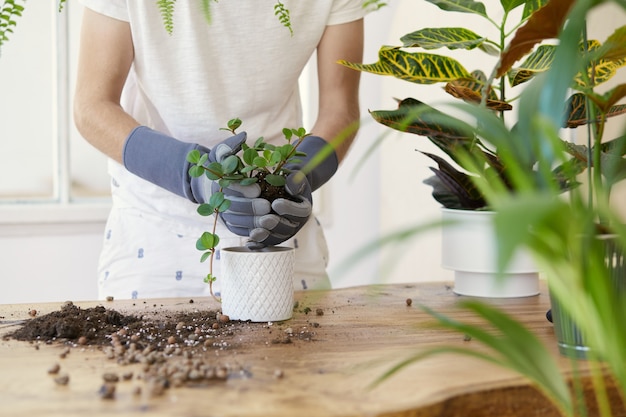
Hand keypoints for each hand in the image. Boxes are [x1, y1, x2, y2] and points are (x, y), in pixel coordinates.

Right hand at [122, 127, 270, 226]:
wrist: (207, 184)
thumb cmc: (219, 164)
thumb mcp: (221, 152)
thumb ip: (230, 145)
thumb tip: (243, 134)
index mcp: (215, 182)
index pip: (228, 186)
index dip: (242, 188)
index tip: (258, 189)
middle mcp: (216, 199)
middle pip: (232, 207)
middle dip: (250, 207)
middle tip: (267, 207)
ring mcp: (220, 213)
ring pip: (235, 221)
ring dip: (252, 223)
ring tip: (269, 220)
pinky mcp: (226, 223)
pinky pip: (237, 230)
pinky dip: (249, 233)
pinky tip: (264, 231)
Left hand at [243, 172, 312, 247]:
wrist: (283, 187)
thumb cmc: (288, 179)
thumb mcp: (294, 176)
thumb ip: (294, 180)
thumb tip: (290, 187)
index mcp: (304, 209)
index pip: (300, 212)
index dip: (288, 209)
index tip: (276, 203)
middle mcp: (295, 223)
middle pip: (287, 228)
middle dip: (275, 225)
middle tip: (264, 220)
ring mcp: (283, 231)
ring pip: (275, 238)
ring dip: (265, 236)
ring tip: (254, 233)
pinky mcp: (271, 235)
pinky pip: (265, 242)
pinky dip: (257, 243)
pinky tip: (249, 243)